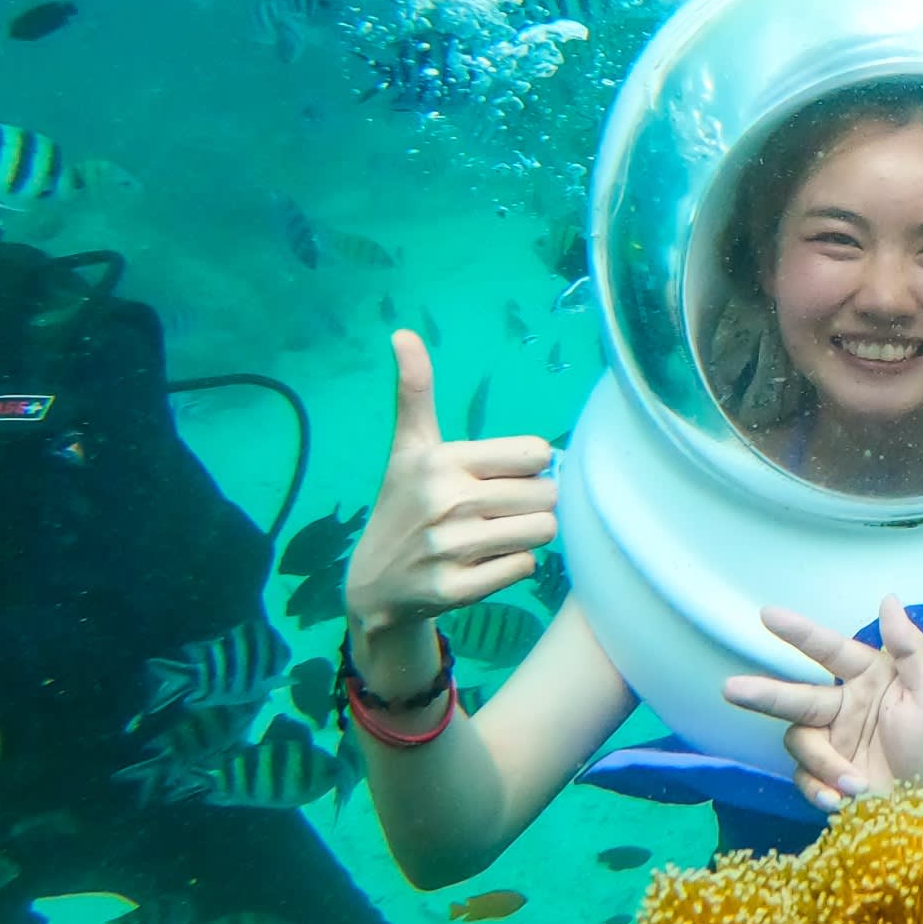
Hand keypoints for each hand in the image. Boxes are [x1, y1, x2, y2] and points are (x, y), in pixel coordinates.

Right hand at [345, 333, 558, 672]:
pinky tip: (485, 563)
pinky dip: (514, 566)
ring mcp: (450, 549)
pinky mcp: (457, 590)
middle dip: (533, 503)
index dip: (528, 466)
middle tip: (500, 510)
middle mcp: (446, 502)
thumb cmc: (404, 503)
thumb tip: (403, 333)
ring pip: (543, 532)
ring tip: (496, 534)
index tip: (501, 475)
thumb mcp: (409, 447)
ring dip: (528, 534)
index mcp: (442, 460)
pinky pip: (525, 567)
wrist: (375, 583)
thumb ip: (415, 391)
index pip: (536, 453)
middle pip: (547, 495)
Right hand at [721, 599, 922, 812]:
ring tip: (854, 784)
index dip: (799, 633)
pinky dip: (818, 789)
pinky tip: (839, 800)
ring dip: (824, 763)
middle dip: (764, 693)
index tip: (767, 615)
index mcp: (869, 676)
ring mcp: (833, 742)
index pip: (829, 650)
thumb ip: (910, 649)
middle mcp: (843, 705)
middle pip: (795, 697)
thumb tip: (888, 599)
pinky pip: (806, 778)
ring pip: (801, 742)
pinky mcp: (828, 777)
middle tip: (732, 689)